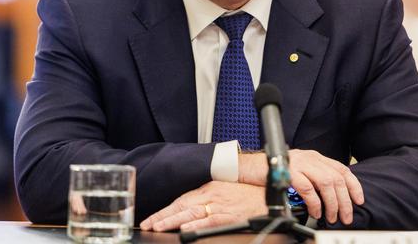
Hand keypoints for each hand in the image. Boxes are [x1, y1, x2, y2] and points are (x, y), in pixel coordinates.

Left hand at [139, 181, 265, 231]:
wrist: (269, 194)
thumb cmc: (250, 192)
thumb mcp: (225, 188)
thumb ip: (208, 196)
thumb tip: (191, 207)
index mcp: (210, 187)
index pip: (182, 199)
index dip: (166, 209)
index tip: (152, 217)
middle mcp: (212, 195)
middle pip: (182, 206)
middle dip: (163, 216)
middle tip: (148, 223)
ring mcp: (220, 206)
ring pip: (191, 214)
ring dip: (172, 221)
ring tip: (158, 226)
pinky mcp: (229, 216)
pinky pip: (209, 221)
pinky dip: (195, 225)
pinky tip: (184, 230)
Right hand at [239, 149, 363, 224]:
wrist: (250, 167)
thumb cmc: (273, 171)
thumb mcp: (299, 170)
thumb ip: (314, 177)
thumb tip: (332, 197)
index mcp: (314, 157)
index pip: (341, 169)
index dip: (354, 186)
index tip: (359, 200)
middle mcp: (309, 158)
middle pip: (336, 178)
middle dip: (344, 200)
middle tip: (345, 216)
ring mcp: (299, 163)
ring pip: (326, 183)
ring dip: (332, 203)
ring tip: (330, 216)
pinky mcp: (289, 172)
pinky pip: (308, 189)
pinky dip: (314, 203)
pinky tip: (315, 212)